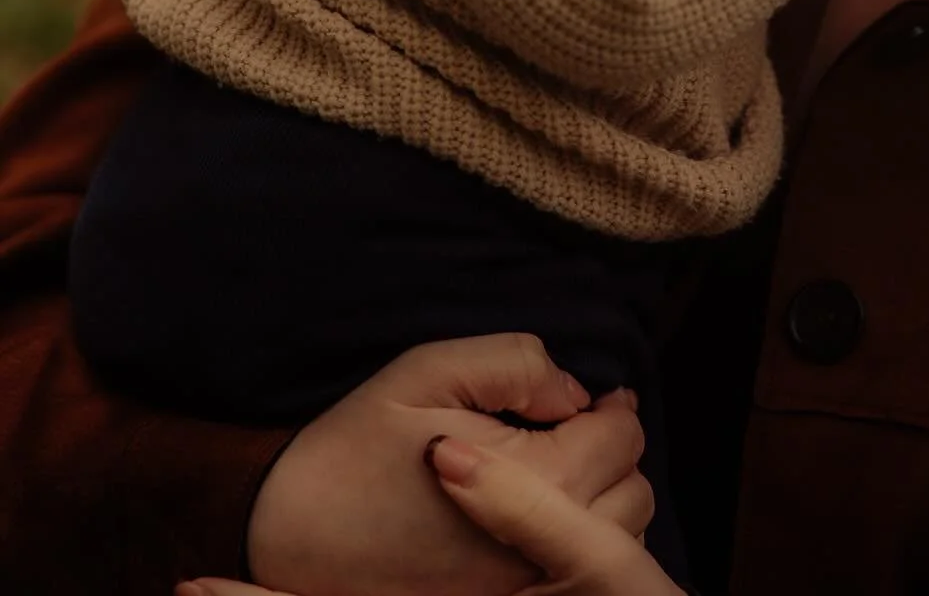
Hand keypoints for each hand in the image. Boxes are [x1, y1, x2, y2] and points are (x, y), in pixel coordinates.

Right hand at [219, 334, 648, 595]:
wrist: (286, 536)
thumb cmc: (353, 448)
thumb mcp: (426, 372)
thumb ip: (515, 366)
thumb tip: (573, 389)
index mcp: (530, 486)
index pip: (620, 439)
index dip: (610, 405)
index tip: (585, 394)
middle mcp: (536, 551)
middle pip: (631, 491)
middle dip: (610, 448)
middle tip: (570, 423)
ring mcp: (517, 586)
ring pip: (613, 534)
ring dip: (600, 493)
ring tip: (556, 460)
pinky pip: (568, 569)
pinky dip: (573, 533)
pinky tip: (535, 507)